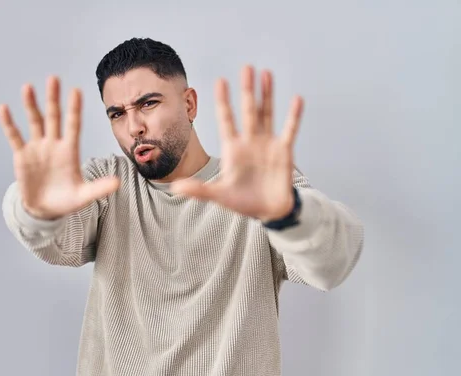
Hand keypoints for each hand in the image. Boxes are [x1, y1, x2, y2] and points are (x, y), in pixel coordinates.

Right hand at [0, 76, 119, 219]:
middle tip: (54, 79)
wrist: (45, 210)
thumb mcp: (84, 196)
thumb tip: (117, 182)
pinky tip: (4, 108)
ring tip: (28, 87)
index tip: (76, 91)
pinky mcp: (22, 155)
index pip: (73, 125)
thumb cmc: (67, 200)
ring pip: (34, 121)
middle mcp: (54, 144)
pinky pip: (15, 136)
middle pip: (54, 117)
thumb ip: (99, 188)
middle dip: (53, 99)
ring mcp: (38, 148)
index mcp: (70, 151)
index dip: (74, 109)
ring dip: (31, 105)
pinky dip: (9, 123)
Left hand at [170, 66, 302, 221]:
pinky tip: (296, 99)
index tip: (221, 81)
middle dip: (247, 90)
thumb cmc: (243, 201)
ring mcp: (267, 144)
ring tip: (266, 73)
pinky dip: (293, 116)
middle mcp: (250, 141)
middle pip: (247, 110)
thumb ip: (199, 190)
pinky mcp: (284, 151)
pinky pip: (289, 130)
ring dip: (267, 94)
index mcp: (232, 148)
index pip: (226, 119)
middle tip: (246, 67)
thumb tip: (175, 188)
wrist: (268, 211)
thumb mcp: (219, 195)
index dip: (223, 101)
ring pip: (267, 114)